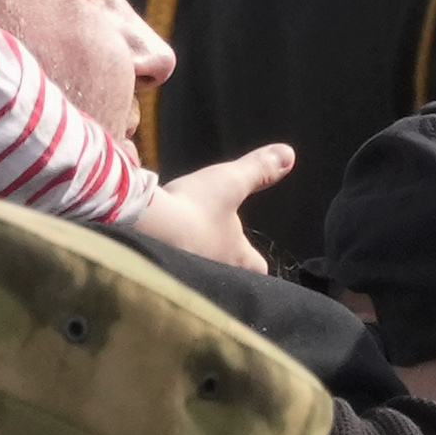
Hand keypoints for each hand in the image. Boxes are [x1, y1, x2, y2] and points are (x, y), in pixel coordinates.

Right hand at [132, 144, 294, 266]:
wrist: (146, 229)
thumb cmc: (196, 208)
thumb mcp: (230, 182)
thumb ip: (259, 170)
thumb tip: (290, 154)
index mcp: (237, 254)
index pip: (258, 268)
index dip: (258, 262)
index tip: (259, 261)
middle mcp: (217, 273)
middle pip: (229, 275)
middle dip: (226, 266)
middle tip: (221, 255)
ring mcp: (190, 279)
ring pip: (201, 277)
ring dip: (197, 265)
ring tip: (191, 253)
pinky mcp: (162, 280)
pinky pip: (172, 278)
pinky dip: (172, 269)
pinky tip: (162, 258)